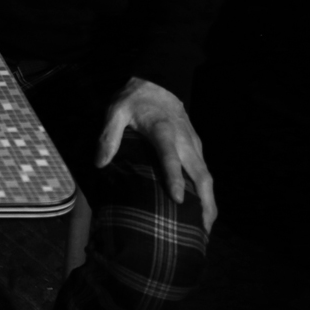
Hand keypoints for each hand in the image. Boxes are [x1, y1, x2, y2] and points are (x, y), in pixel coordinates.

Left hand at [97, 77, 216, 232]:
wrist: (158, 82)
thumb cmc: (134, 99)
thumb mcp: (115, 111)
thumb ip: (108, 136)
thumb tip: (100, 163)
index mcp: (163, 132)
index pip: (171, 159)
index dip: (174, 179)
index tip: (177, 200)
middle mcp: (184, 141)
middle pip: (201, 174)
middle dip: (205, 201)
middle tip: (202, 228)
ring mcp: (194, 144)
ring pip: (207, 175)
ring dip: (210, 200)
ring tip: (205, 226)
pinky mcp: (196, 146)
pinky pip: (204, 171)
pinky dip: (206, 190)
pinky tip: (202, 205)